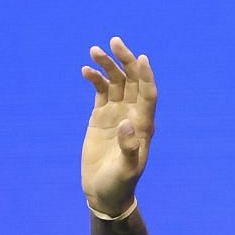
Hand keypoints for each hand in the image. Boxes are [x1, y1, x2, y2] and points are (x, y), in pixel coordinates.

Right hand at [80, 36, 155, 216]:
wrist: (104, 191)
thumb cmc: (119, 184)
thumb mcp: (126, 170)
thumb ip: (129, 148)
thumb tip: (126, 123)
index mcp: (144, 125)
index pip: (148, 93)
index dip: (146, 76)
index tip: (141, 58)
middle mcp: (132, 114)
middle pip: (132, 80)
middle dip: (125, 60)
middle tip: (115, 42)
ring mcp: (116, 113)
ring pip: (115, 82)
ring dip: (107, 65)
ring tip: (95, 51)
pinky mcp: (101, 116)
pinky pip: (100, 91)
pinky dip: (94, 79)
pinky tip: (85, 70)